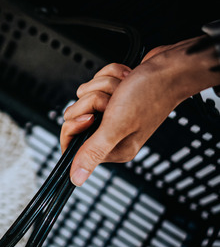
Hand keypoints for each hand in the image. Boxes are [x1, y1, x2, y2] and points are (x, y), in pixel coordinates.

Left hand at [60, 35, 219, 185]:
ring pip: (85, 95)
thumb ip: (94, 151)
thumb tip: (76, 179)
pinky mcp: (116, 95)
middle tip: (113, 102)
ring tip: (123, 89)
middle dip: (92, 101)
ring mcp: (114, 113)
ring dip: (103, 86)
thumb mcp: (116, 125)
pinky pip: (96, 83)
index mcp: (114, 148)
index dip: (74, 126)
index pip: (73, 144)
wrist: (171, 67)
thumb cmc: (150, 95)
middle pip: (76, 115)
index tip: (89, 116)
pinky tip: (126, 79)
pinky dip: (109, 76)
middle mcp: (113, 133)